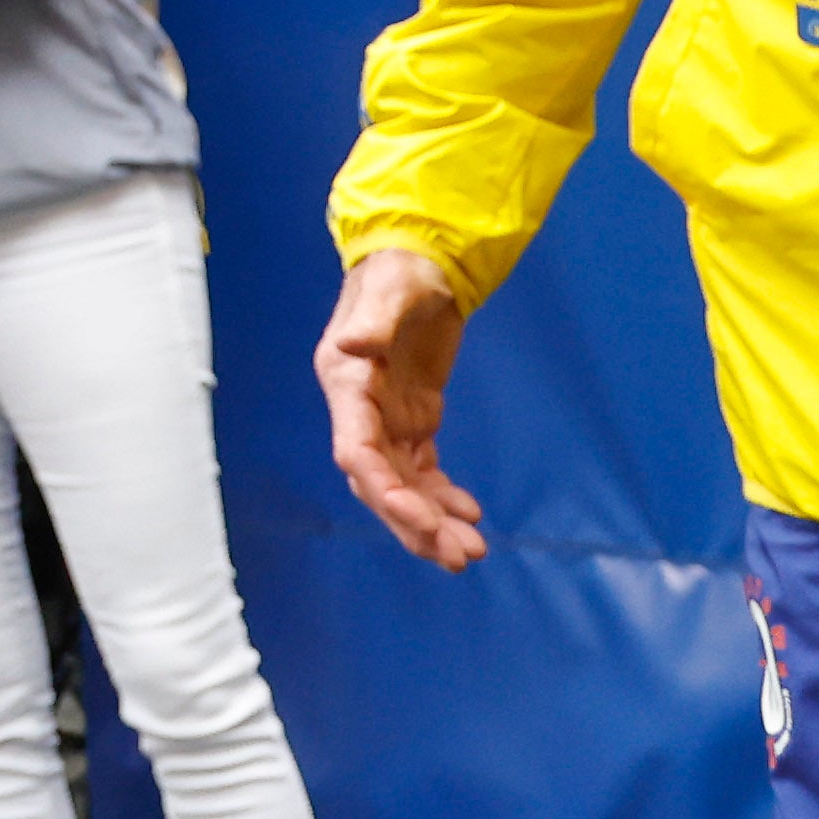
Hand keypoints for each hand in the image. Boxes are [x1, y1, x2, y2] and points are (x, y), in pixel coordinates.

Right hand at [318, 246, 484, 570]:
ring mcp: (385, 418)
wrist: (419, 263)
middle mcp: (359, 408)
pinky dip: (443, 497)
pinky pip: (423, 471)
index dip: (382, 488)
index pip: (355, 450)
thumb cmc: (403, 271)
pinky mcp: (412, 419)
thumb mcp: (394, 288)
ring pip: (402, 485)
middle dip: (413, 522)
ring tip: (471, 552)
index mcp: (346, 380)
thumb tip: (355, 344)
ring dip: (431, 521)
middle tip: (457, 556)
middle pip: (379, 481)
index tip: (418, 517)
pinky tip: (471, 512)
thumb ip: (374, 317)